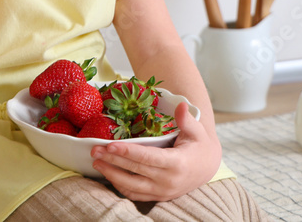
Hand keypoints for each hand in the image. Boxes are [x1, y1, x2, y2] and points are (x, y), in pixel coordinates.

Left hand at [90, 102, 222, 201]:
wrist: (207, 168)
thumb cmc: (198, 146)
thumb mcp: (197, 131)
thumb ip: (186, 119)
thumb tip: (181, 105)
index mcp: (177, 163)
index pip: (148, 158)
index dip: (127, 153)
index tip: (110, 145)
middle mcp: (169, 181)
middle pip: (135, 171)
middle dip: (113, 161)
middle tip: (94, 150)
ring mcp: (163, 191)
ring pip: (132, 186)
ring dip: (112, 175)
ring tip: (96, 162)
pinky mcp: (158, 197)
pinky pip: (136, 194)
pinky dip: (120, 186)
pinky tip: (109, 174)